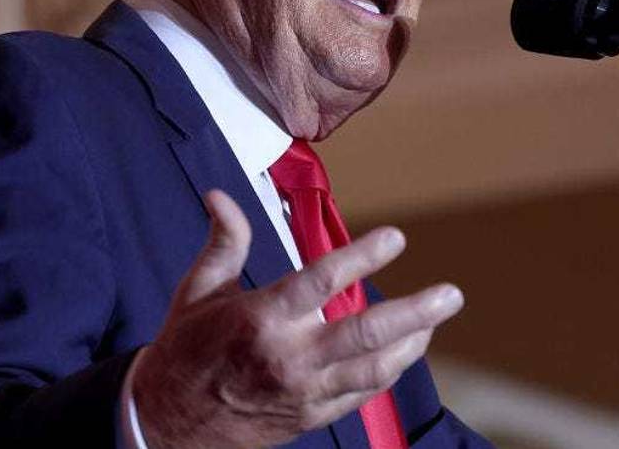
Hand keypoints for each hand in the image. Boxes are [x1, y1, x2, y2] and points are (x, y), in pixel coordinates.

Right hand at [131, 190, 464, 447]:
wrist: (167, 422)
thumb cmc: (185, 350)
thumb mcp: (197, 290)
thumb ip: (223, 241)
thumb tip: (220, 196)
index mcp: (260, 319)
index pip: (321, 282)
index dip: (363, 257)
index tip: (396, 238)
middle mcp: (288, 357)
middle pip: (366, 334)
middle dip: (416, 312)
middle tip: (450, 294)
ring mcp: (304, 392)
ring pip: (374, 369)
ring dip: (413, 343)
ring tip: (435, 317)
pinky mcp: (311, 415)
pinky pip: (362, 394)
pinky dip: (389, 370)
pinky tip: (405, 349)